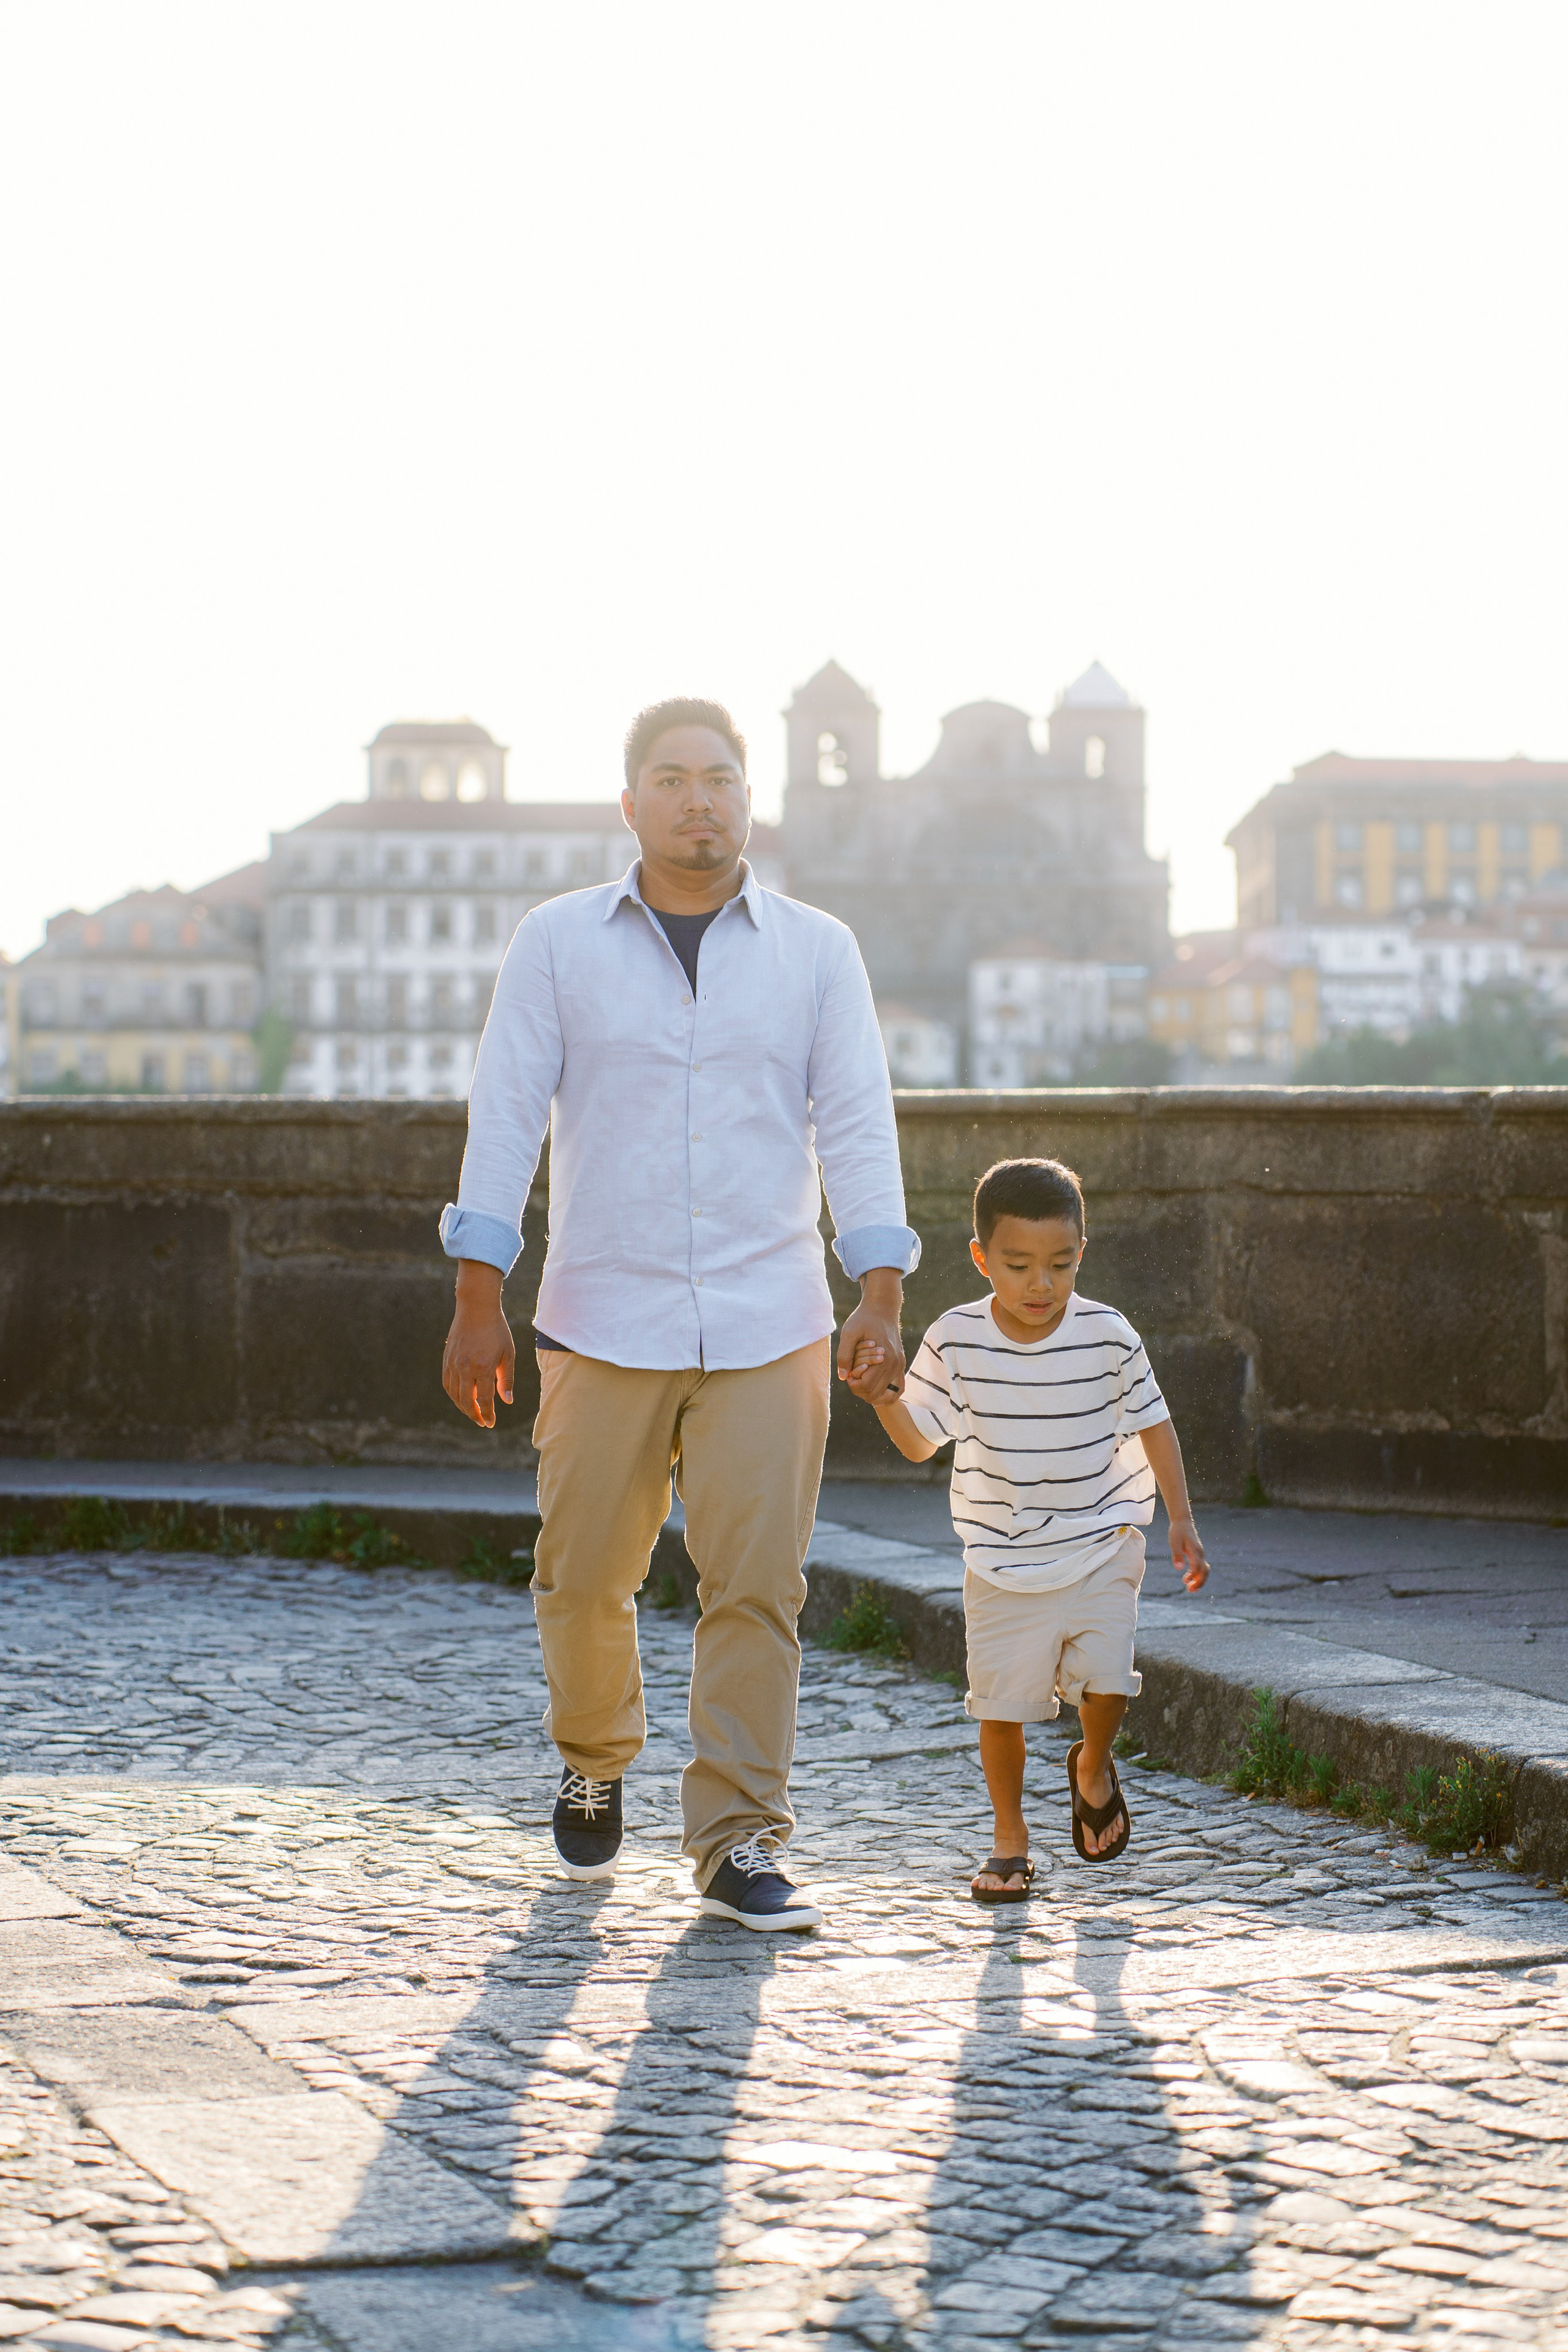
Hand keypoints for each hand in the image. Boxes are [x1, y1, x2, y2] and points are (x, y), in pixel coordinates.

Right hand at [441, 1261, 515, 1428]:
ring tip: (473, 1412)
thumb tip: (506, 1401)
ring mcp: (453, 1363)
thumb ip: (507, 1379)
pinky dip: (453, 1394)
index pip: (483, 1400)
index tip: (491, 1423)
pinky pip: (447, 1383)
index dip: (487, 1414)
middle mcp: (465, 1367)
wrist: (476, 1308)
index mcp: (483, 1367)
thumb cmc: (497, 1330)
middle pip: (466, 1401)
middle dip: (474, 1415)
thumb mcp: (508, 1354)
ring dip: (463, 1407)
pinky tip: (461, 1398)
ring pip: (454, 1394)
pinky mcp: (447, 1359)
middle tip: (482, 1422)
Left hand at [837, 1269, 904, 1405]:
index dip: (853, 1384)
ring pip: (889, 1395)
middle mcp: (895, 1364)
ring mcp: (900, 1365)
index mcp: (884, 1357)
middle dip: (860, 1390)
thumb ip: (844, 1354)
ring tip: (862, 1381)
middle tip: (852, 1377)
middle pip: (876, 1394)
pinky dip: (885, 1392)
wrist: (883, 1308)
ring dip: (872, 1393)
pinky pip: (897, 1388)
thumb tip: (843, 1376)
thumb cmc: (863, 1319)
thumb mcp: (849, 1332)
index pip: (866, 1386)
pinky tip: (873, 1385)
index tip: (848, 1373)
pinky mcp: (900, 1364)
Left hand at [1169, 1514, 1208, 1591]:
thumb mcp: (1174, 1542)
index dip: (1194, 1575)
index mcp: (1195, 1551)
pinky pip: (1200, 1568)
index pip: (1198, 1566)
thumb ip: (1177, 1555)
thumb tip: (1179, 1568)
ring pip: (1204, 1571)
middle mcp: (1200, 1554)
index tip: (1185, 1582)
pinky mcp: (1197, 1555)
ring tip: (1189, 1588)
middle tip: (1190, 1590)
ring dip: (1198, 1581)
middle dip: (1199, 1582)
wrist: (1182, 1522)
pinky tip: (1186, 1579)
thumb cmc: (1177, 1532)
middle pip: (1205, 1571)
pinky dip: (1195, 1575)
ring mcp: (1199, 1555)